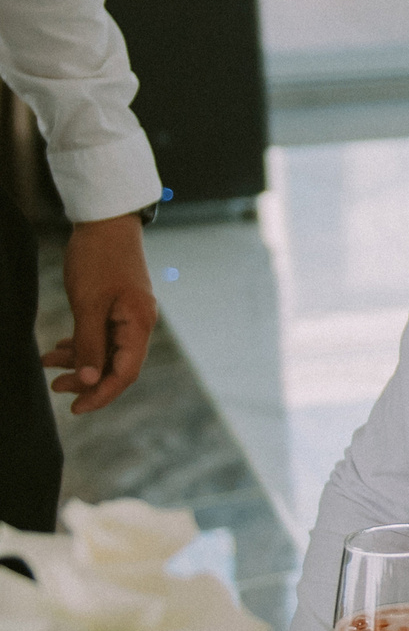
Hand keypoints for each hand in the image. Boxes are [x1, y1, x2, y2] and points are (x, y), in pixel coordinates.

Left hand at [44, 213, 155, 412]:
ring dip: (79, 363)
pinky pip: (100, 336)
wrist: (105, 222)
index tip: (75, 408)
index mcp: (138, 325)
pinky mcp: (115, 308)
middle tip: (56, 389)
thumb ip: (89, 344)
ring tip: (49, 366)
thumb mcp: (88, 304)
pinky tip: (59, 349)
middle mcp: (138, 325)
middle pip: (116, 366)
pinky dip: (80, 345)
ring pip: (105, 352)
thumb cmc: (99, 259)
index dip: (101, 393)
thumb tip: (88, 381)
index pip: (124, 372)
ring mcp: (127, 316)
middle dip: (86, 381)